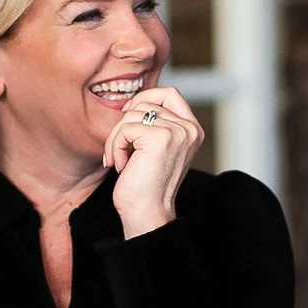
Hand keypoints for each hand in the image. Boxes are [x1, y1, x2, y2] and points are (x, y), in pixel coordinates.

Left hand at [102, 87, 203, 237]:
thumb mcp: (156, 148)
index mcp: (192, 129)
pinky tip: (121, 165)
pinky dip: (115, 147)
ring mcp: (177, 132)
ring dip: (117, 137)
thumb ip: (154, 124)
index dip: (145, 99)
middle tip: (119, 145)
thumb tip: (131, 103)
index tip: (128, 119)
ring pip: (132, 114)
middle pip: (146, 102)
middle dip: (125, 122)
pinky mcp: (160, 138)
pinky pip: (125, 129)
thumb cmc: (146, 185)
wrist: (147, 214)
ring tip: (120, 160)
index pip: (169, 93)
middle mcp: (189, 128)